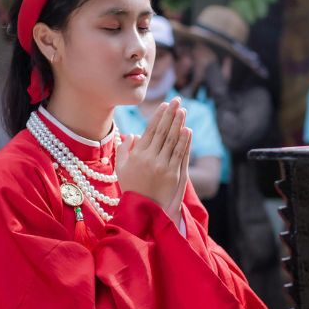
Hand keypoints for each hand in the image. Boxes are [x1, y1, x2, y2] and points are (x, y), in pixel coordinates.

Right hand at [116, 98, 190, 222]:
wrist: (142, 208)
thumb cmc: (130, 186)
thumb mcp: (121, 167)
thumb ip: (123, 149)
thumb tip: (133, 134)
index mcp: (137, 154)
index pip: (150, 130)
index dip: (159, 116)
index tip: (165, 104)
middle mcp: (150, 158)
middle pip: (163, 131)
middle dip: (171, 114)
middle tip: (177, 100)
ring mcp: (162, 166)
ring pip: (172, 140)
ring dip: (178, 124)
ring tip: (183, 111)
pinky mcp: (173, 174)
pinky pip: (180, 154)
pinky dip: (184, 141)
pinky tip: (187, 130)